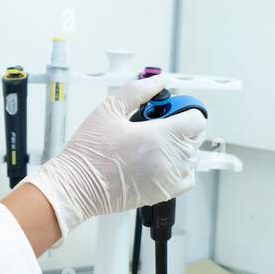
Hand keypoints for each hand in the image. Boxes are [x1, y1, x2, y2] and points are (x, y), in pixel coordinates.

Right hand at [16, 74, 206, 242]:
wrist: (77, 185)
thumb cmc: (90, 152)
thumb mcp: (109, 109)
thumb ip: (138, 90)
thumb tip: (158, 80)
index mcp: (160, 136)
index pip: (196, 119)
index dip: (185, 111)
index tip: (170, 111)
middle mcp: (170, 158)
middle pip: (196, 136)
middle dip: (181, 127)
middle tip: (157, 125)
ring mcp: (169, 177)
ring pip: (192, 157)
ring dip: (180, 147)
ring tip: (155, 144)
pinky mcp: (164, 192)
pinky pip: (187, 178)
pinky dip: (180, 168)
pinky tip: (160, 162)